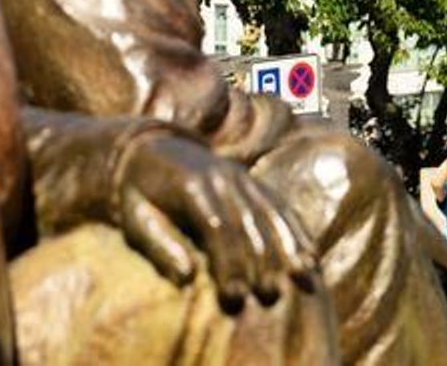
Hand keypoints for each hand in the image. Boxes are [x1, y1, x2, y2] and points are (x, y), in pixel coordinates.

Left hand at [114, 133, 317, 310]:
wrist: (150, 149)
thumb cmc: (140, 194)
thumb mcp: (137, 218)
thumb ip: (160, 245)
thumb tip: (186, 278)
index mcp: (191, 186)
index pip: (216, 226)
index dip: (227, 263)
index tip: (234, 297)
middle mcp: (222, 177)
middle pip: (248, 222)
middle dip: (260, 262)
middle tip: (267, 297)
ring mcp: (241, 177)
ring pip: (271, 213)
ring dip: (288, 247)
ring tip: (300, 280)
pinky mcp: (254, 182)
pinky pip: (280, 207)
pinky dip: (296, 231)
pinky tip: (309, 258)